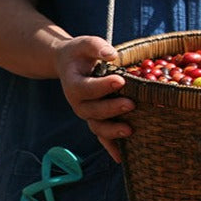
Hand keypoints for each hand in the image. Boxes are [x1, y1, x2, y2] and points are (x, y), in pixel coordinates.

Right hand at [55, 36, 134, 162]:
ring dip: (112, 131)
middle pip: (93, 111)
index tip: (121, 80)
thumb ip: (97, 47)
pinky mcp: (94, 119)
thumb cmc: (80, 53)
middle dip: (112, 109)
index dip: (103, 86)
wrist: (68, 64)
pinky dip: (110, 147)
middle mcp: (77, 103)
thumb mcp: (85, 44)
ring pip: (96, 127)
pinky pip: (101, 136)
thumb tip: (112, 55)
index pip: (87, 88)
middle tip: (132, 104)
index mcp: (73, 84)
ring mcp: (86, 113)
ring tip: (130, 130)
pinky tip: (121, 157)